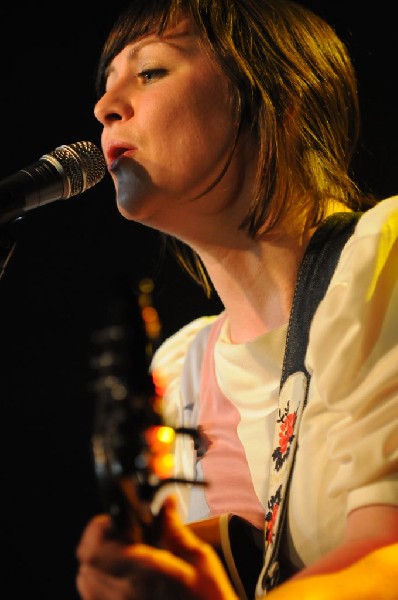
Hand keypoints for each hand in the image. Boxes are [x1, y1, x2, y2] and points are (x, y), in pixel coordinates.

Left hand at [76, 496, 238, 599]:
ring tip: (124, 555)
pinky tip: (125, 576)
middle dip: (99, 542)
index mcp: (144, 573)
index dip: (98, 529)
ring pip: (86, 582)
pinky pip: (94, 598)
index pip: (95, 550)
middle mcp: (125, 595)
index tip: (115, 520)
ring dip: (97, 563)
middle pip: (86, 563)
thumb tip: (165, 503)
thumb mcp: (200, 559)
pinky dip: (100, 583)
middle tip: (123, 535)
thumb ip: (175, 529)